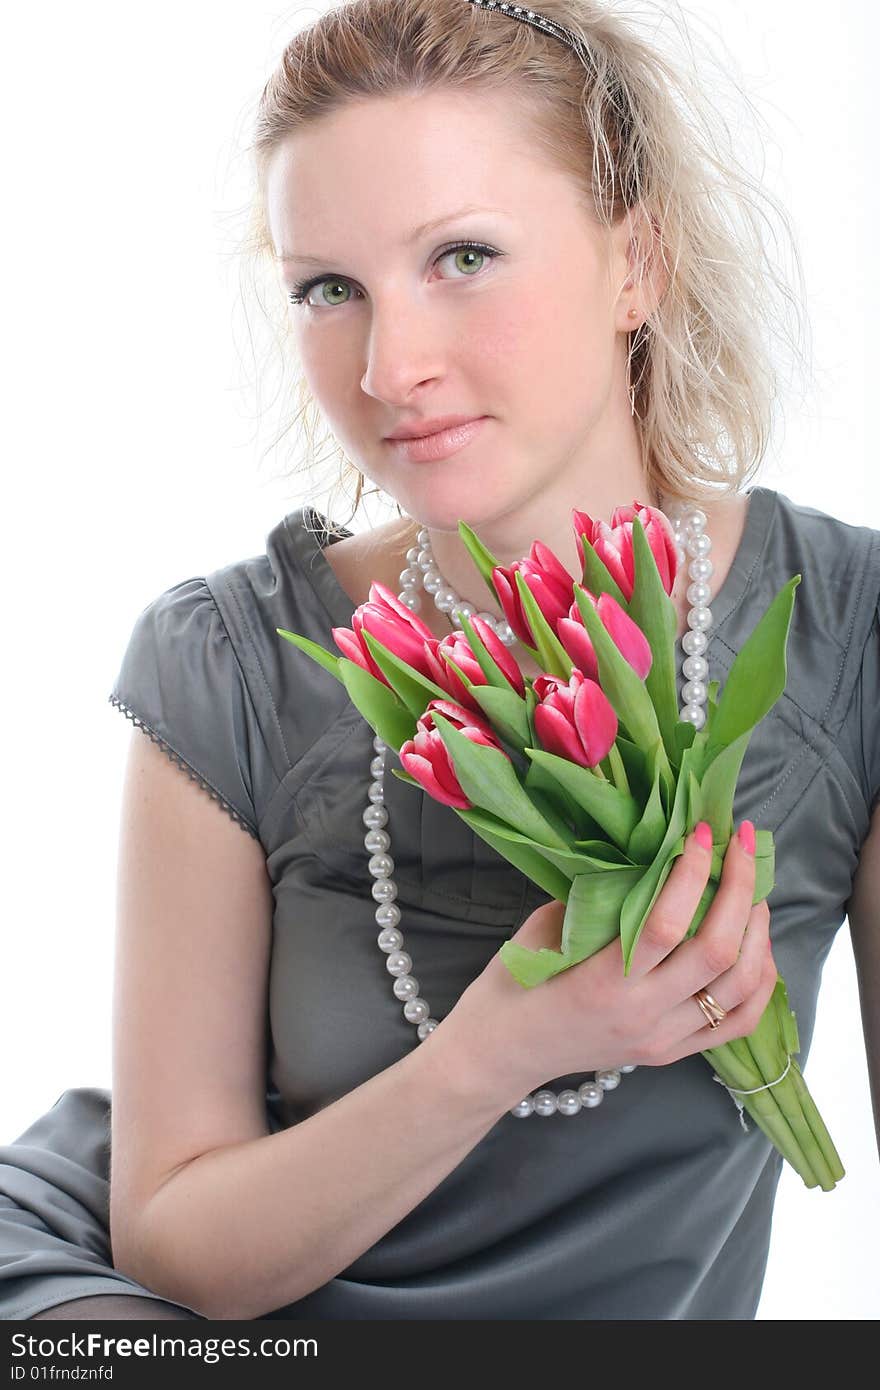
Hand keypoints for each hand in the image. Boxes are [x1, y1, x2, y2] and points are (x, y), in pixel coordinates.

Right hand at [441, 822, 776, 1105]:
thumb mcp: (546, 930)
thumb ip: (600, 900)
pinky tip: (757, 945)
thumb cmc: (514, 984)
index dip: (693, 872)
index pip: (666, 925)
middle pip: (717, 952)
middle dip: (741, 888)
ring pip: (740, 988)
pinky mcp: (674, 1053)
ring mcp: (664, 1040)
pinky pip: (739, 1022)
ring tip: (753, 890)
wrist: (502, 1054)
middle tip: (742, 843)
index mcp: (602, 983)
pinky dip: (760, 981)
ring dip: (757, 931)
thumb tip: (650, 859)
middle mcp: (642, 1016)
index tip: (701, 832)